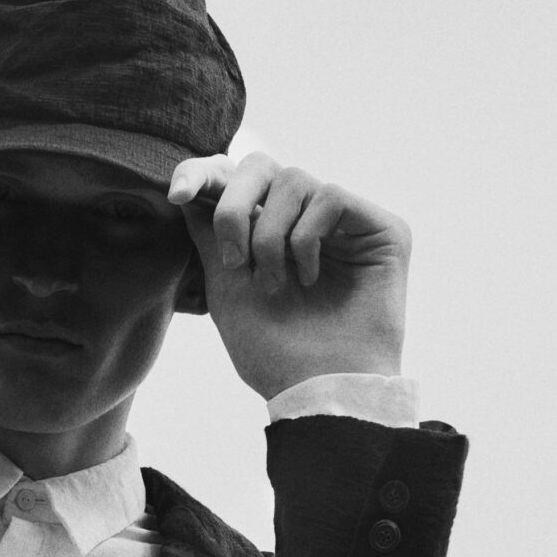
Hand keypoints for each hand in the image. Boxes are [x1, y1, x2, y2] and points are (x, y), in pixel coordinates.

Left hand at [168, 153, 408, 401]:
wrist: (318, 391)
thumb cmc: (274, 354)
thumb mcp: (227, 292)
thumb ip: (211, 238)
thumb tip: (190, 189)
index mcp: (268, 233)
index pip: (236, 180)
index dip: (203, 173)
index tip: (177, 194)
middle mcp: (305, 221)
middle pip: (261, 165)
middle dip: (235, 206)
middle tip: (234, 260)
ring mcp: (343, 223)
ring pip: (294, 179)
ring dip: (271, 236)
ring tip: (275, 285)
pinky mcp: (379, 228)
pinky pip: (329, 196)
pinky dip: (307, 238)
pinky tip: (310, 279)